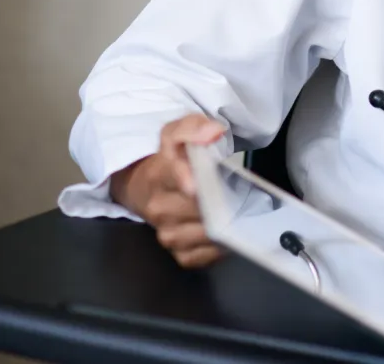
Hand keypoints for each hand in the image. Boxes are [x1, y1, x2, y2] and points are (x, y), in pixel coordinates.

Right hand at [110, 114, 226, 268]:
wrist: (148, 186)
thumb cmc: (172, 159)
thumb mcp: (178, 132)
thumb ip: (194, 127)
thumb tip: (213, 131)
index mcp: (158, 175)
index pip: (175, 176)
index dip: (190, 178)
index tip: (199, 184)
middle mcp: (158, 208)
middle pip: (198, 208)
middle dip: (220, 199)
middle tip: (234, 191)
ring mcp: (167, 233)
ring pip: (203, 234)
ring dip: (223, 224)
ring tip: (233, 210)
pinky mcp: (179, 254)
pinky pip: (204, 256)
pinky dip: (218, 247)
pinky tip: (224, 232)